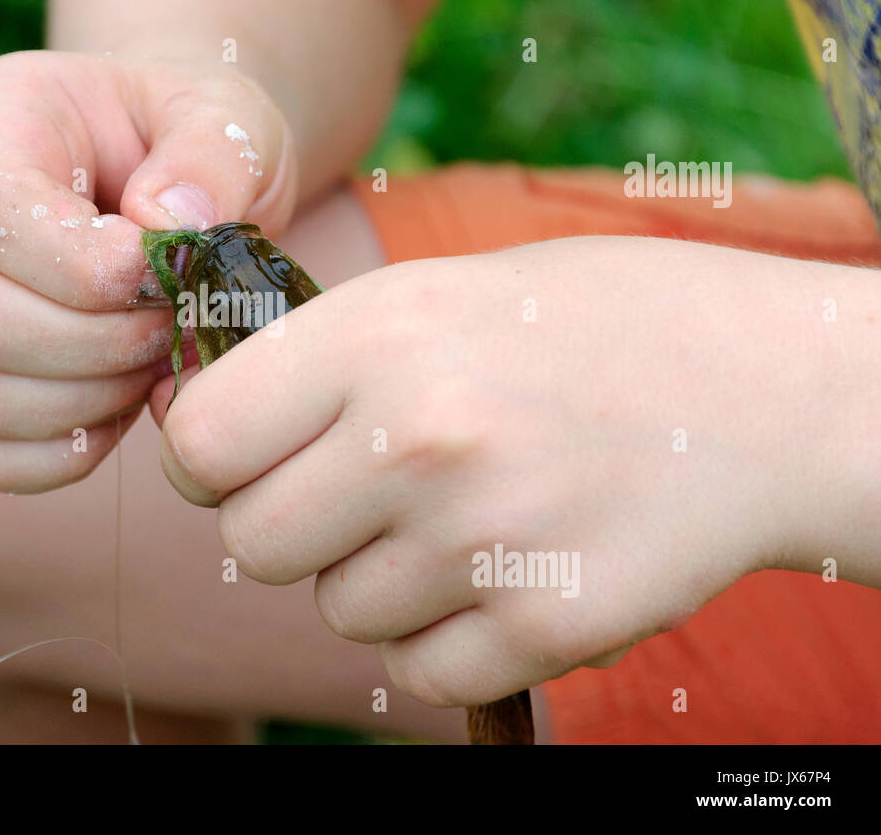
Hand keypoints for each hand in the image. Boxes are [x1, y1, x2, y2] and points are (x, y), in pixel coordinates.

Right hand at [0, 50, 297, 491]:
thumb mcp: (226, 114)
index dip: (90, 270)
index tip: (166, 274)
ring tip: (158, 358)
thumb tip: (170, 228)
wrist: (174, 174)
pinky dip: (69, 451)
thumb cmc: (190, 137)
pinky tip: (128, 404)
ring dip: (90, 400)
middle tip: (175, 325)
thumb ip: (213, 153)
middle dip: (99, 344)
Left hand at [157, 236, 855, 703]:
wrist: (762, 391)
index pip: (200, 444)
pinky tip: (501, 569)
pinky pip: (419, 669)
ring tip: (463, 513)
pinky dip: (443, 635)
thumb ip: (316, 360)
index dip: (207, 458)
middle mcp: (418, 438)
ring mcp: (484, 540)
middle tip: (355, 491)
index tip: (240, 458)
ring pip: (340, 610)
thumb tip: (199, 428)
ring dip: (378, 577)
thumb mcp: (439, 293)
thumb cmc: (584, 327)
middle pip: (254, 543)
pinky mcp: (545, 626)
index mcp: (379, 335)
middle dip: (288, 525)